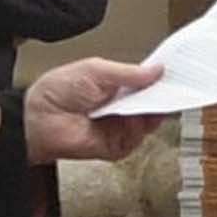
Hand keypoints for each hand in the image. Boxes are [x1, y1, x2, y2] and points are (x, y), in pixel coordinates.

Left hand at [24, 55, 163, 169]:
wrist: (38, 119)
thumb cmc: (57, 91)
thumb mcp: (96, 70)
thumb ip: (128, 73)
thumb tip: (158, 70)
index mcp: (116, 86)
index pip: (146, 83)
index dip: (160, 79)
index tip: (177, 72)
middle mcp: (121, 107)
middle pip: (153, 103)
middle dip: (164, 94)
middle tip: (178, 85)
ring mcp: (120, 127)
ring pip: (150, 121)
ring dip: (155, 110)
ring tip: (158, 98)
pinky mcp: (117, 146)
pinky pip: (138, 138)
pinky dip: (141, 128)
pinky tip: (138, 116)